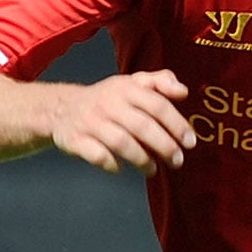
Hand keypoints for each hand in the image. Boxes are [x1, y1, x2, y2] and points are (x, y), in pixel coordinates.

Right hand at [49, 70, 195, 175]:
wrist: (61, 107)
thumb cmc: (106, 99)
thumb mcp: (131, 83)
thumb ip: (159, 82)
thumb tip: (183, 91)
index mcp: (125, 88)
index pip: (157, 105)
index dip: (176, 125)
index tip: (190, 142)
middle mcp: (108, 104)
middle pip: (142, 126)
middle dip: (164, 146)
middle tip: (177, 160)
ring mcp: (91, 123)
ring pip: (122, 143)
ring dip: (142, 159)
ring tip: (153, 169)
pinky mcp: (76, 140)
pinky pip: (98, 156)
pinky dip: (113, 165)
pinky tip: (121, 168)